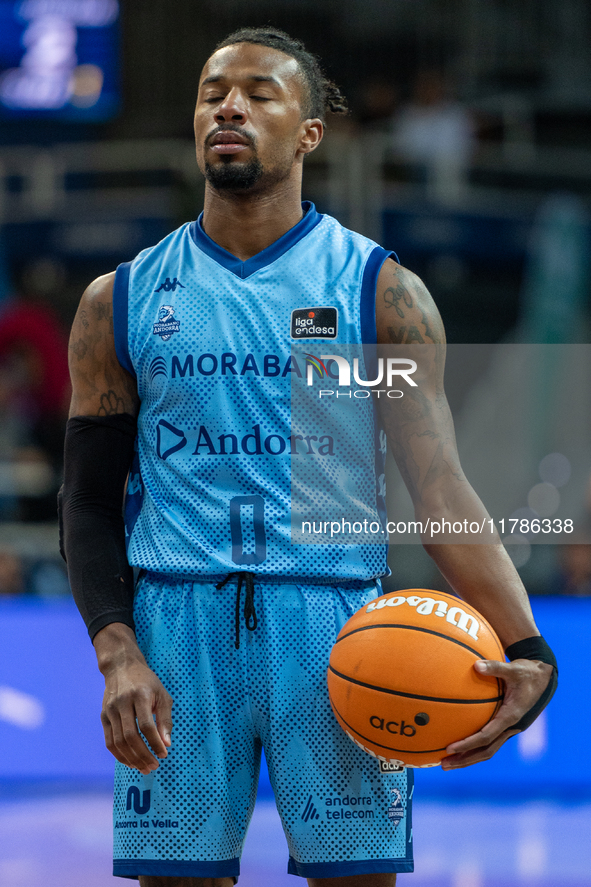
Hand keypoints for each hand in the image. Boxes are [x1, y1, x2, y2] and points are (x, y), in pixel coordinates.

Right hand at [94, 623, 172, 774]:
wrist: (121, 667)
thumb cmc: (147, 682)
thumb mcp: (162, 694)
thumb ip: (165, 719)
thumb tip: (166, 744)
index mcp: (139, 695)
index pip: (146, 726)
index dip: (155, 743)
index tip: (164, 754)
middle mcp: (122, 703)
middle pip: (130, 736)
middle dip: (143, 755)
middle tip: (154, 766)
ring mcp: (110, 710)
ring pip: (118, 741)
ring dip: (131, 759)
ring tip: (144, 768)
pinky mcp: (103, 716)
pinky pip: (109, 741)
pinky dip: (119, 755)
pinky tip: (130, 762)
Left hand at [441, 658, 553, 769]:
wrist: (545, 679)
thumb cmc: (528, 673)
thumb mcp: (514, 668)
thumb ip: (495, 667)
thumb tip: (476, 665)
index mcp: (511, 716)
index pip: (486, 737)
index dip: (468, 744)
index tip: (450, 748)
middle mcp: (511, 727)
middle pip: (486, 751)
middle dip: (465, 760)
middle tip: (444, 765)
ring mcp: (510, 729)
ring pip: (488, 750)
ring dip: (468, 758)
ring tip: (448, 763)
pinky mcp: (507, 726)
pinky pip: (490, 741)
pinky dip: (475, 746)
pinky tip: (460, 744)